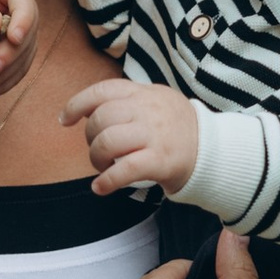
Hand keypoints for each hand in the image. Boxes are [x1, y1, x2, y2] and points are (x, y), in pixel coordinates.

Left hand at [61, 73, 199, 198]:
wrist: (214, 150)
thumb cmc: (178, 128)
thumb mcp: (157, 100)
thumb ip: (128, 100)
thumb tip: (88, 110)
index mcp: (145, 93)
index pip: (103, 90)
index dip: (78, 104)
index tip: (65, 120)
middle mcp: (149, 110)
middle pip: (101, 119)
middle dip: (90, 138)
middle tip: (98, 152)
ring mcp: (155, 135)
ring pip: (108, 142)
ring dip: (97, 159)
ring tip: (103, 168)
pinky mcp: (161, 160)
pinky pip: (125, 169)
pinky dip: (107, 181)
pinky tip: (101, 187)